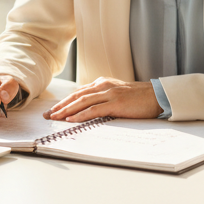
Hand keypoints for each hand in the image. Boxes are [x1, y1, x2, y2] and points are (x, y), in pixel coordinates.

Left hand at [44, 77, 160, 123]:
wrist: (157, 96)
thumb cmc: (138, 98)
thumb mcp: (116, 94)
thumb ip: (102, 97)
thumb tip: (88, 108)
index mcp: (101, 83)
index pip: (78, 93)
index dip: (63, 101)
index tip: (52, 110)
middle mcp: (102, 86)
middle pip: (75, 96)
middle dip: (60, 106)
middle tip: (47, 115)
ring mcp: (109, 94)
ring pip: (81, 102)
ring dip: (66, 110)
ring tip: (55, 117)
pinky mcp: (115, 103)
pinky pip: (94, 110)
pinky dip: (80, 115)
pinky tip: (71, 120)